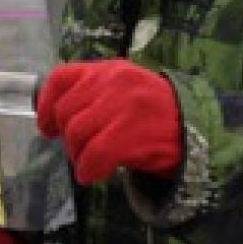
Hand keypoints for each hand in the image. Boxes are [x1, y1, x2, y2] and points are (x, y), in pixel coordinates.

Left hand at [36, 59, 182, 183]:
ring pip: (76, 134)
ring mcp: (123, 107)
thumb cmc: (153, 114)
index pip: (61, 77)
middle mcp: (113, 82)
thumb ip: (93, 93)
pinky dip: (87, 170)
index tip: (46, 126)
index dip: (45, 103)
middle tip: (78, 150)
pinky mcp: (131, 134)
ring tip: (89, 161)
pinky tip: (93, 174)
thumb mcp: (123, 89)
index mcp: (108, 69)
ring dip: (77, 155)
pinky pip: (93, 155)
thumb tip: (53, 114)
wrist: (197, 128)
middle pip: (65, 112)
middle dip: (66, 137)